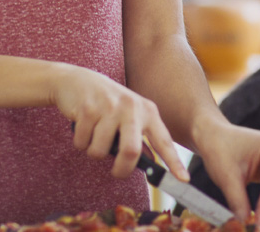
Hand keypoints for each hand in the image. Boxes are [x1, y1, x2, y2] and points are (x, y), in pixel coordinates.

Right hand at [51, 63, 187, 180]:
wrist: (75, 80)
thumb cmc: (106, 102)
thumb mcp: (129, 115)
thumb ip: (140, 138)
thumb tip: (151, 163)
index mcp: (147, 111)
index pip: (163, 141)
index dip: (174, 162)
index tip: (183, 179)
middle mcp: (131, 107)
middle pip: (130, 151)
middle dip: (121, 169)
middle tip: (117, 172)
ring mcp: (109, 106)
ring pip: (100, 151)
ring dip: (93, 151)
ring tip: (93, 134)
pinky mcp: (88, 108)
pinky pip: (82, 143)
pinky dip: (80, 141)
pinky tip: (82, 125)